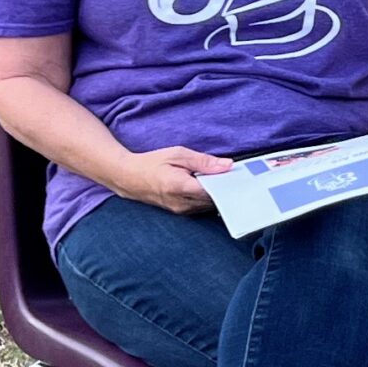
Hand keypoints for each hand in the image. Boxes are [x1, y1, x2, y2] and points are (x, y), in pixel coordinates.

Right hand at [116, 145, 232, 213]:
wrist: (128, 177)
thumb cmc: (152, 163)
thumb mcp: (178, 154)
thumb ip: (204, 161)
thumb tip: (227, 165)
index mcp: (180, 187)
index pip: (214, 191)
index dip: (228, 185)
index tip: (239, 177)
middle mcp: (181, 203)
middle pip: (214, 200)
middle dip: (225, 189)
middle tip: (235, 177)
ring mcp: (180, 210)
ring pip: (208, 205)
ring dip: (217, 194)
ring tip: (222, 180)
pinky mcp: (180, 212)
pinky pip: (201, 207)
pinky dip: (208, 198)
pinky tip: (210, 187)